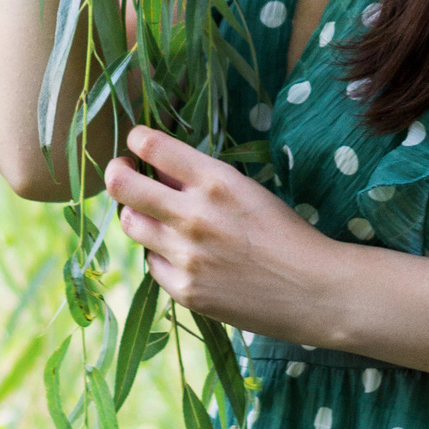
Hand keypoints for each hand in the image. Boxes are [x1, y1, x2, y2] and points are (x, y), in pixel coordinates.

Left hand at [105, 126, 344, 341]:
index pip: (153, 146)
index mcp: (215, 181)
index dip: (137, 139)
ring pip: (131, 224)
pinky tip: (184, 256)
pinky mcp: (183, 289)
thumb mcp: (247, 190)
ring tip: (153, 217)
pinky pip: (152, 263)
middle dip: (116, 173)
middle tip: (121, 173)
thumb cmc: (286, 233)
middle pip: (122, 186)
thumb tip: (161, 171)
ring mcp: (185, 255)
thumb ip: (203, 180)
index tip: (136, 143)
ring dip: (137, 215)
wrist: (312, 289)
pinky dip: (162, 255)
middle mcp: (193, 215)